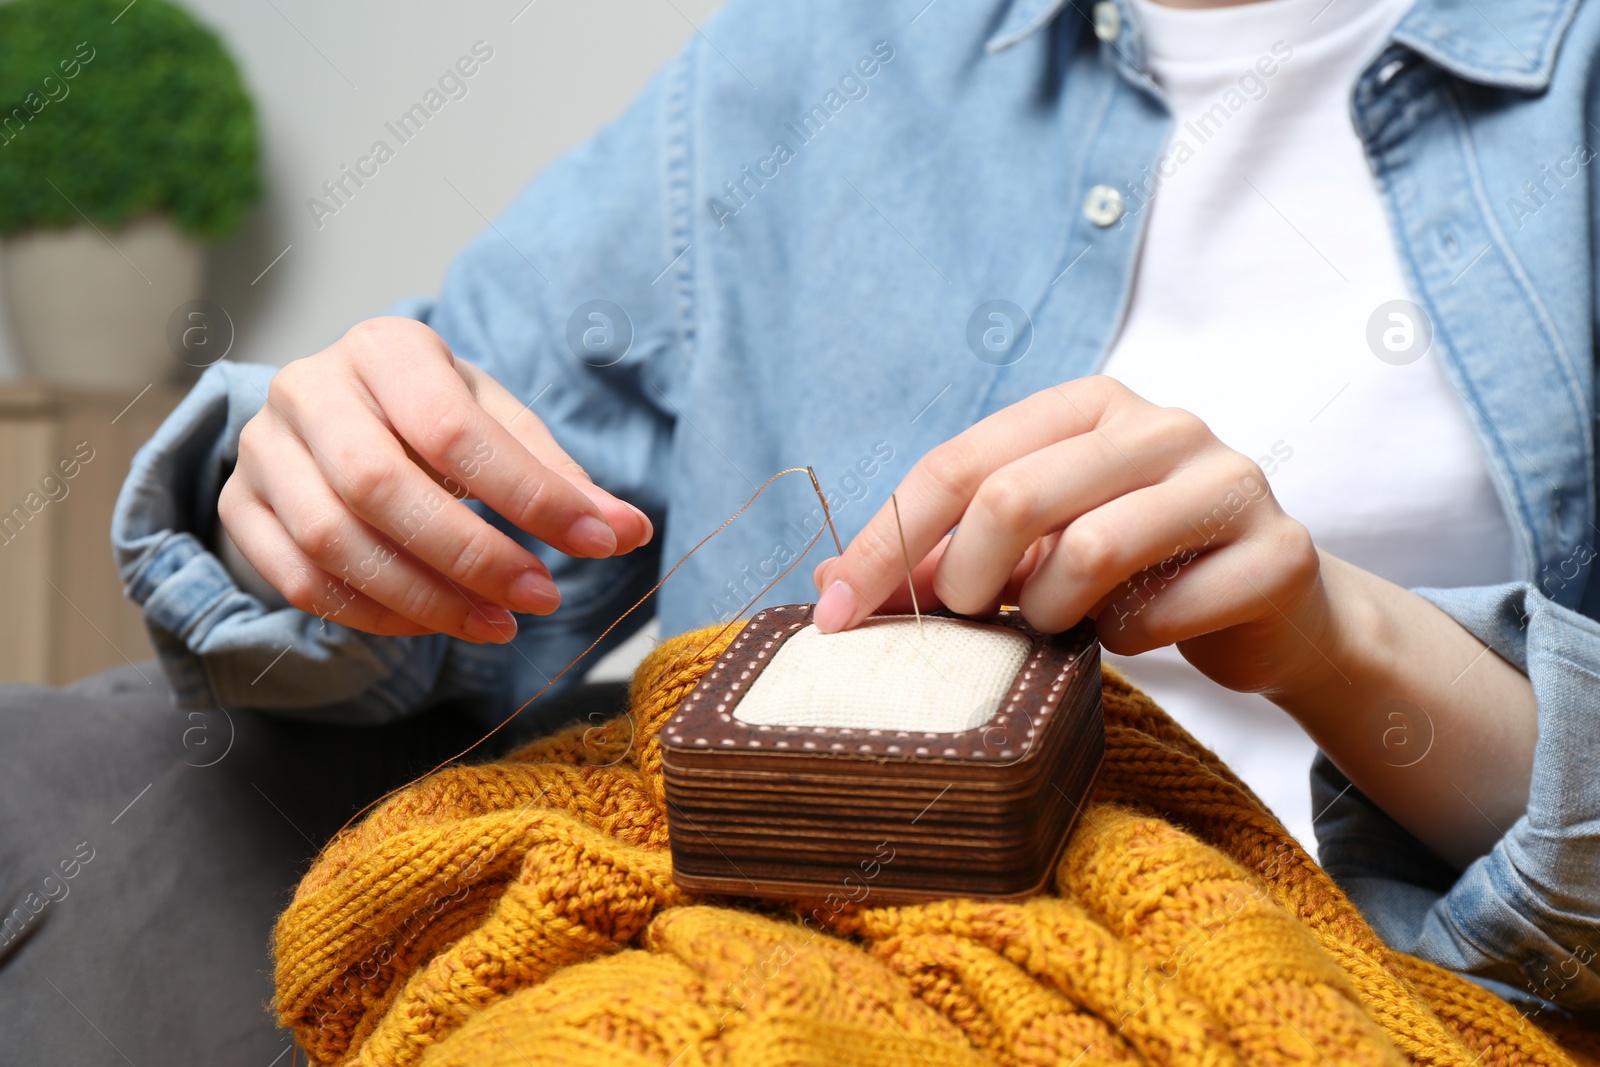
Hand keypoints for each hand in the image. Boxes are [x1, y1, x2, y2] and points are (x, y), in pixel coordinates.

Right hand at [218, 316, 651, 642]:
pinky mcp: (239, 508)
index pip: (453, 427)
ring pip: (334, 542)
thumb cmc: (431, 418)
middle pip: (380, 486)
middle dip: (472, 555)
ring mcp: (262, 450)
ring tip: (498, 624)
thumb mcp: (498, 423)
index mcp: (383, 347)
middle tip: (540, 598)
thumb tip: (628, 529)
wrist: (334, 419)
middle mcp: (308, 388)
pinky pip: (300, 581)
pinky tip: (435, 625)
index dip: (529, 493)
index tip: (598, 542)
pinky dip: (375, 615)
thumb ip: (559, 477)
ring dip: (426, 598)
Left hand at [811, 376, 1329, 697]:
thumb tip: (831, 591)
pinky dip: (1125, 642)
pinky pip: (1158, 613)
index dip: (885, 542)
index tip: (836, 614)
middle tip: (963, 621)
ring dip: (1050, 611)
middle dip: (964, 579)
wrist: (1277, 608)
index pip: (958, 464)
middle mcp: (1161, 425)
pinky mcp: (1276, 552)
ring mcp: (1227, 481)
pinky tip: (1135, 633)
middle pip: (1013, 497)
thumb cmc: (1134, 572)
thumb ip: (942, 559)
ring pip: (1088, 551)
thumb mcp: (1031, 551)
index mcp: (1088, 405)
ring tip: (1059, 621)